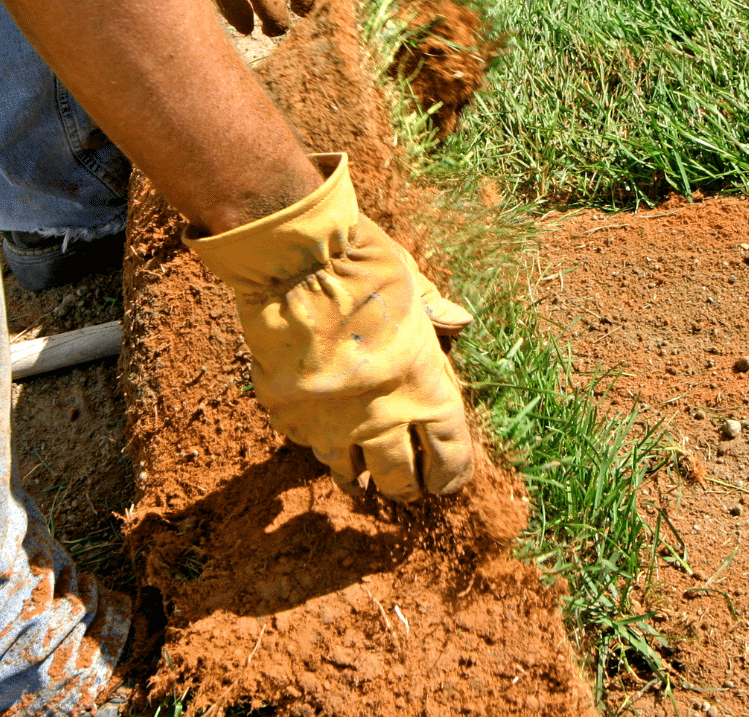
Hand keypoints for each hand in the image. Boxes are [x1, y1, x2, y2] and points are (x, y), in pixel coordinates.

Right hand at [183, 153, 473, 500]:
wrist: (294, 261)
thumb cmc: (363, 265)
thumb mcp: (411, 283)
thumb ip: (434, 311)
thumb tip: (460, 320)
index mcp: (424, 387)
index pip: (449, 454)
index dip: (450, 474)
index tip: (446, 482)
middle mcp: (381, 416)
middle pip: (399, 479)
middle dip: (405, 486)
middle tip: (405, 487)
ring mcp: (330, 421)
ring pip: (346, 472)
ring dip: (356, 477)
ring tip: (358, 481)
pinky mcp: (288, 413)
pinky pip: (303, 441)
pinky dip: (313, 440)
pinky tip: (316, 433)